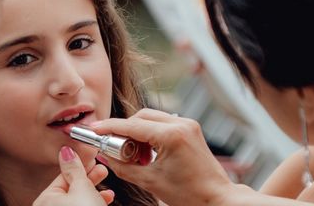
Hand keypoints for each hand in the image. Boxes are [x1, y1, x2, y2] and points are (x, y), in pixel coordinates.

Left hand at [33, 146, 113, 205]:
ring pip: (77, 200)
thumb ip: (74, 168)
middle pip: (70, 188)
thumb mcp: (82, 188)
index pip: (63, 175)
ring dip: (93, 191)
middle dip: (88, 178)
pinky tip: (106, 199)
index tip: (92, 157)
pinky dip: (92, 204)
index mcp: (45, 200)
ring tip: (106, 185)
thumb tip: (66, 151)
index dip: (81, 165)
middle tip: (101, 169)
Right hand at [91, 109, 234, 205]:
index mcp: (172, 136)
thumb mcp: (151, 182)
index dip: (110, 127)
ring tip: (135, 156)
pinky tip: (148, 152)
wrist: (218, 199)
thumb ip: (124, 167)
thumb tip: (105, 156)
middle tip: (115, 148)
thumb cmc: (191, 195)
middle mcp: (181, 124)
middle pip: (141, 116)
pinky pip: (162, 123)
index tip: (95, 129)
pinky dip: (151, 133)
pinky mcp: (190, 128)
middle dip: (125, 130)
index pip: (132, 126)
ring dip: (138, 132)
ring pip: (151, 118)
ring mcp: (187, 124)